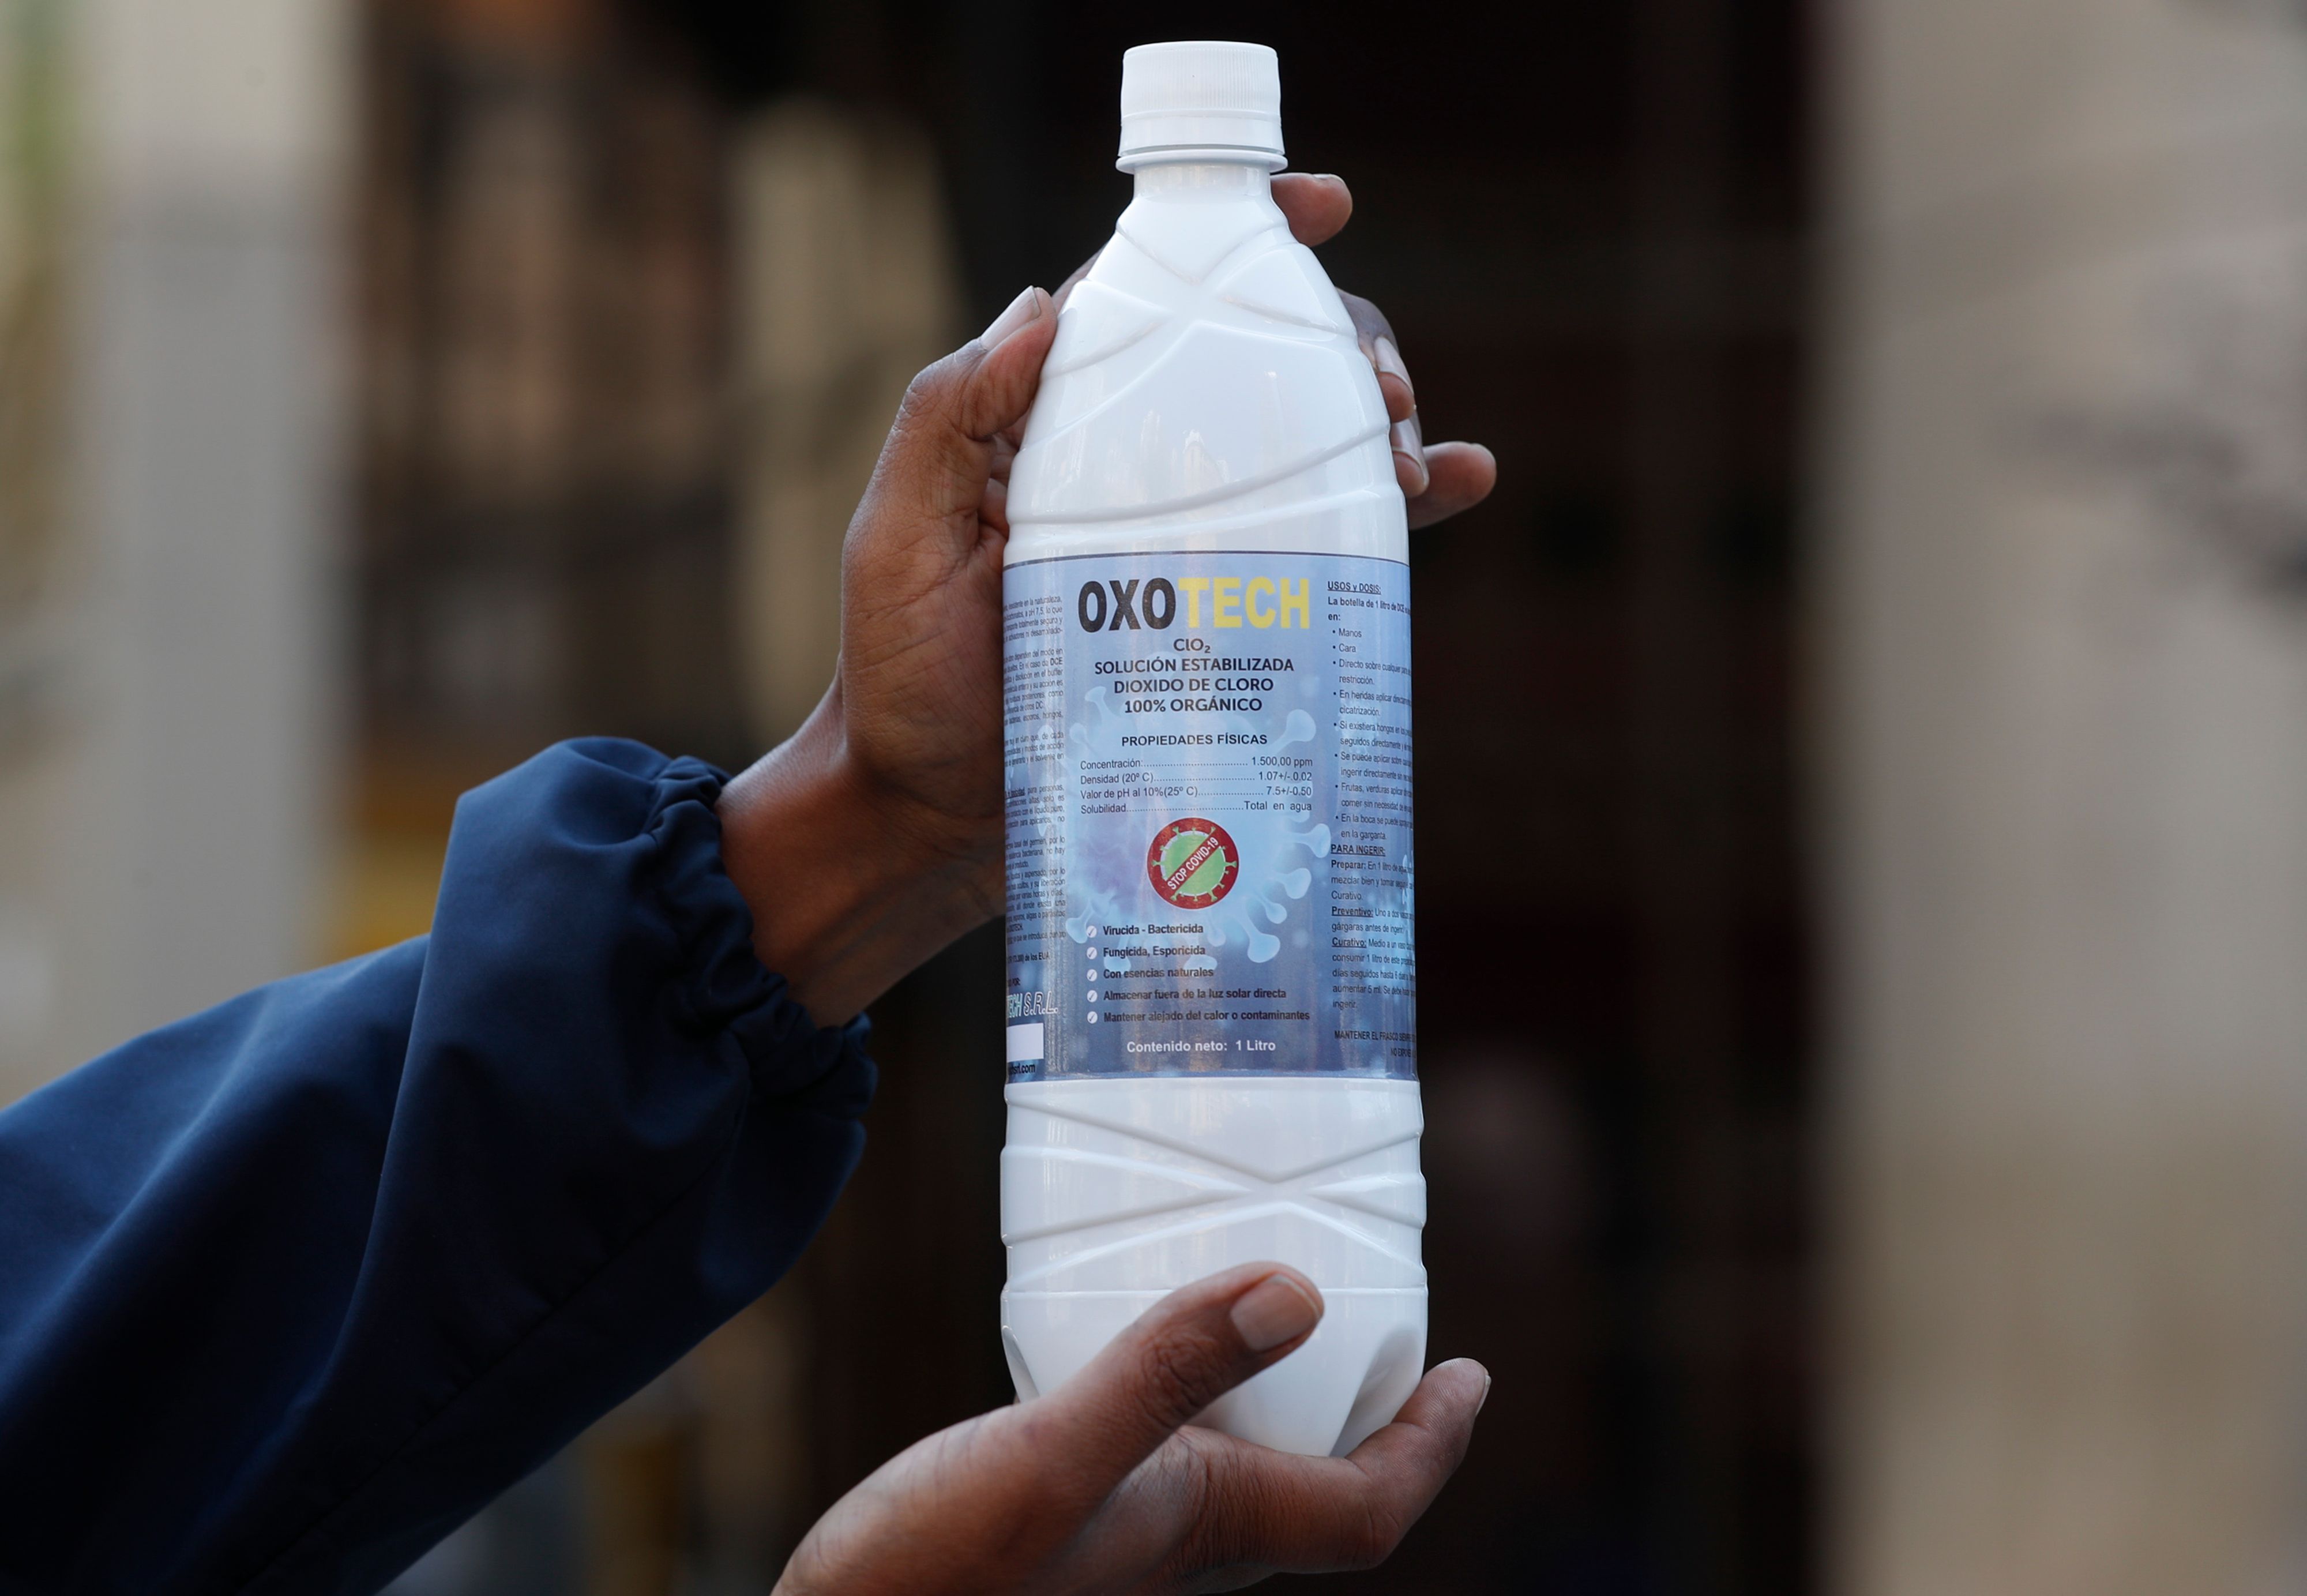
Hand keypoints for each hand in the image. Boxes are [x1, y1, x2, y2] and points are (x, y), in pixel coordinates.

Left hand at [718, 176, 1496, 1022]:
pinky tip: (1455, 488)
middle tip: (1378, 388)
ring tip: (1411, 448)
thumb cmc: (898, 682)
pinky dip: (1395, 516)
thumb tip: (1045, 300)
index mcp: (1052, 424)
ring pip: (1300, 443)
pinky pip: (1322, 550)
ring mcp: (1187, 541)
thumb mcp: (895, 538)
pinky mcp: (1226, 616)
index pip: (1151, 300)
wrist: (930, 822)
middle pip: (1251, 362)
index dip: (1236, 239)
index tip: (1316, 210)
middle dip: (1334, 343)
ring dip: (1376, 421)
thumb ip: (948, 416)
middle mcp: (1131, 467)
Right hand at [773, 1264, 1489, 1593]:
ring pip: (1247, 1478)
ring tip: (1292, 1330)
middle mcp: (1176, 1542)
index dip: (1435, 1445)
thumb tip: (1301, 1294)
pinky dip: (1197, 1403)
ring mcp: (1119, 1539)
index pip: (1370, 1505)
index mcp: (1202, 1527)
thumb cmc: (929, 1578)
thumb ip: (1167, 1378)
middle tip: (1399, 1344)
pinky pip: (1170, 1461)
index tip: (1477, 1375)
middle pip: (1322, 1494)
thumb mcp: (1051, 1461)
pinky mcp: (1060, 1521)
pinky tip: (1146, 1354)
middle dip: (1378, 1426)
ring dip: (1292, 1411)